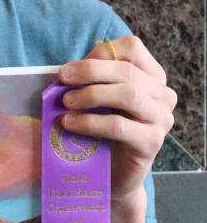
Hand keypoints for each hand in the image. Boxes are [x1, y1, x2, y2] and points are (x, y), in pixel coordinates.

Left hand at [57, 36, 176, 205]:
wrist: (112, 174)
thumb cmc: (101, 131)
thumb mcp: (95, 100)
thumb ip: (88, 81)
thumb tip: (64, 72)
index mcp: (151, 76)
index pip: (131, 48)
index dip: (99, 54)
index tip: (69, 69)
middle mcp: (162, 94)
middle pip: (127, 71)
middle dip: (89, 72)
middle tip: (61, 80)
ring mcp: (161, 118)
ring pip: (128, 94)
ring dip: (91, 95)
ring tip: (66, 103)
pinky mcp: (152, 141)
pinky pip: (120, 125)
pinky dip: (91, 122)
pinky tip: (70, 124)